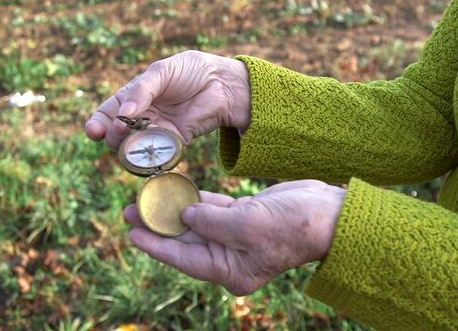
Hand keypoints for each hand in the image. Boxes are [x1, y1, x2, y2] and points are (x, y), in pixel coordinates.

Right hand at [85, 50, 250, 148]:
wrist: (222, 82)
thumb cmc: (191, 70)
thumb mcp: (162, 73)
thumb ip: (142, 91)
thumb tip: (124, 113)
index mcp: (133, 98)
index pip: (107, 114)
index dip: (97, 124)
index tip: (94, 131)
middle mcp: (142, 116)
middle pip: (117, 135)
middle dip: (114, 136)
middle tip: (120, 129)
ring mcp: (158, 130)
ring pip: (136, 148)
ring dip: (131, 147)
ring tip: (135, 138)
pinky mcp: (177, 141)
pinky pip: (161, 152)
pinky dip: (155, 152)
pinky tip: (155, 146)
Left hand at [124, 180, 345, 295]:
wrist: (325, 212)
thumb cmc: (291, 225)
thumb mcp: (246, 225)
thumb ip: (210, 221)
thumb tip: (185, 214)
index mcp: (230, 270)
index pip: (184, 259)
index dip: (156, 245)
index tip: (132, 233)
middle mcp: (230, 256)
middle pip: (186, 241)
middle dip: (159, 224)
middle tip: (131, 210)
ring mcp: (237, 236)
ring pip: (197, 222)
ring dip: (175, 209)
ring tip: (147, 197)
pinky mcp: (244, 216)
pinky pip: (213, 209)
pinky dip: (197, 200)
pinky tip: (178, 189)